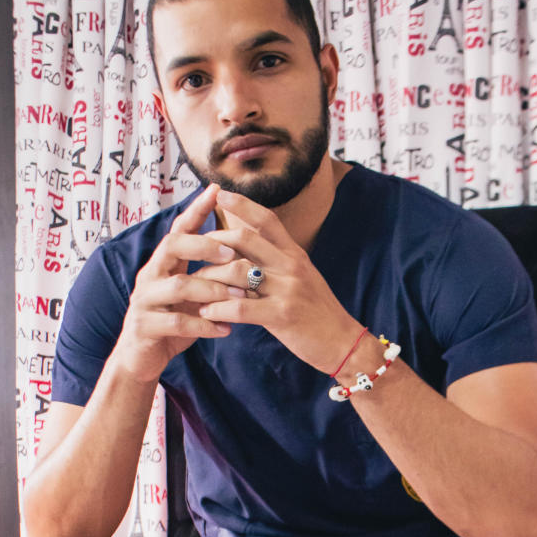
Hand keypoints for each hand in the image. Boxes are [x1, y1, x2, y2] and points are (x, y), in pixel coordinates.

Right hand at [112, 184, 245, 384]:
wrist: (140, 359)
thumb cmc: (172, 322)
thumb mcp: (189, 294)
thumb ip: (206, 274)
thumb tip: (240, 251)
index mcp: (162, 264)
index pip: (179, 229)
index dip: (195, 209)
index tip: (216, 190)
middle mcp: (150, 275)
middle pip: (172, 246)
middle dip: (204, 245)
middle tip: (233, 251)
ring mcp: (144, 300)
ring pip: (179, 286)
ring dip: (213, 289)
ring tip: (241, 297)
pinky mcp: (145, 326)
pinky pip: (177, 322)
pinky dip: (204, 325)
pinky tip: (225, 329)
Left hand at [192, 188, 362, 374]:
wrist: (344, 343)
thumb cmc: (318, 313)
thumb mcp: (302, 278)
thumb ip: (278, 263)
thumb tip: (249, 252)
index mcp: (295, 254)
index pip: (266, 219)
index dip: (242, 203)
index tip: (219, 193)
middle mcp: (290, 266)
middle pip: (245, 239)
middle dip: (213, 241)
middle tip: (192, 249)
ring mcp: (287, 289)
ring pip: (237, 271)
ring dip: (209, 278)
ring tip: (193, 286)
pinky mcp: (282, 315)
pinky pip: (241, 307)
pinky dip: (219, 308)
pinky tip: (206, 312)